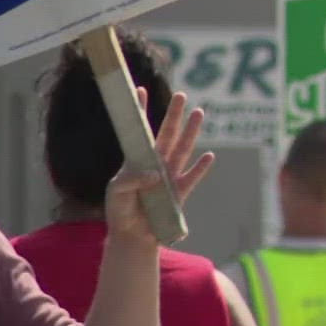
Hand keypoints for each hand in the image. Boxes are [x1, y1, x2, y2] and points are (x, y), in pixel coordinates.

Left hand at [104, 88, 214, 247]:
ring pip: (183, 149)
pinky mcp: (180, 194)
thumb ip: (132, 180)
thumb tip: (156, 174)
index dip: (139, 111)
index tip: (139, 89)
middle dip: (174, 114)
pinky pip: (193, 177)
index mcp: (137, 160)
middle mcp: (155, 164)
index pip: (139, 130)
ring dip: (192, 132)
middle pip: (167, 134)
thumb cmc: (120, 211)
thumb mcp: (117, 192)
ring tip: (200, 113)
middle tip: (182, 95)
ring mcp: (170, 177)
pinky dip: (200, 168)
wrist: (132, 236)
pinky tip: (208, 156)